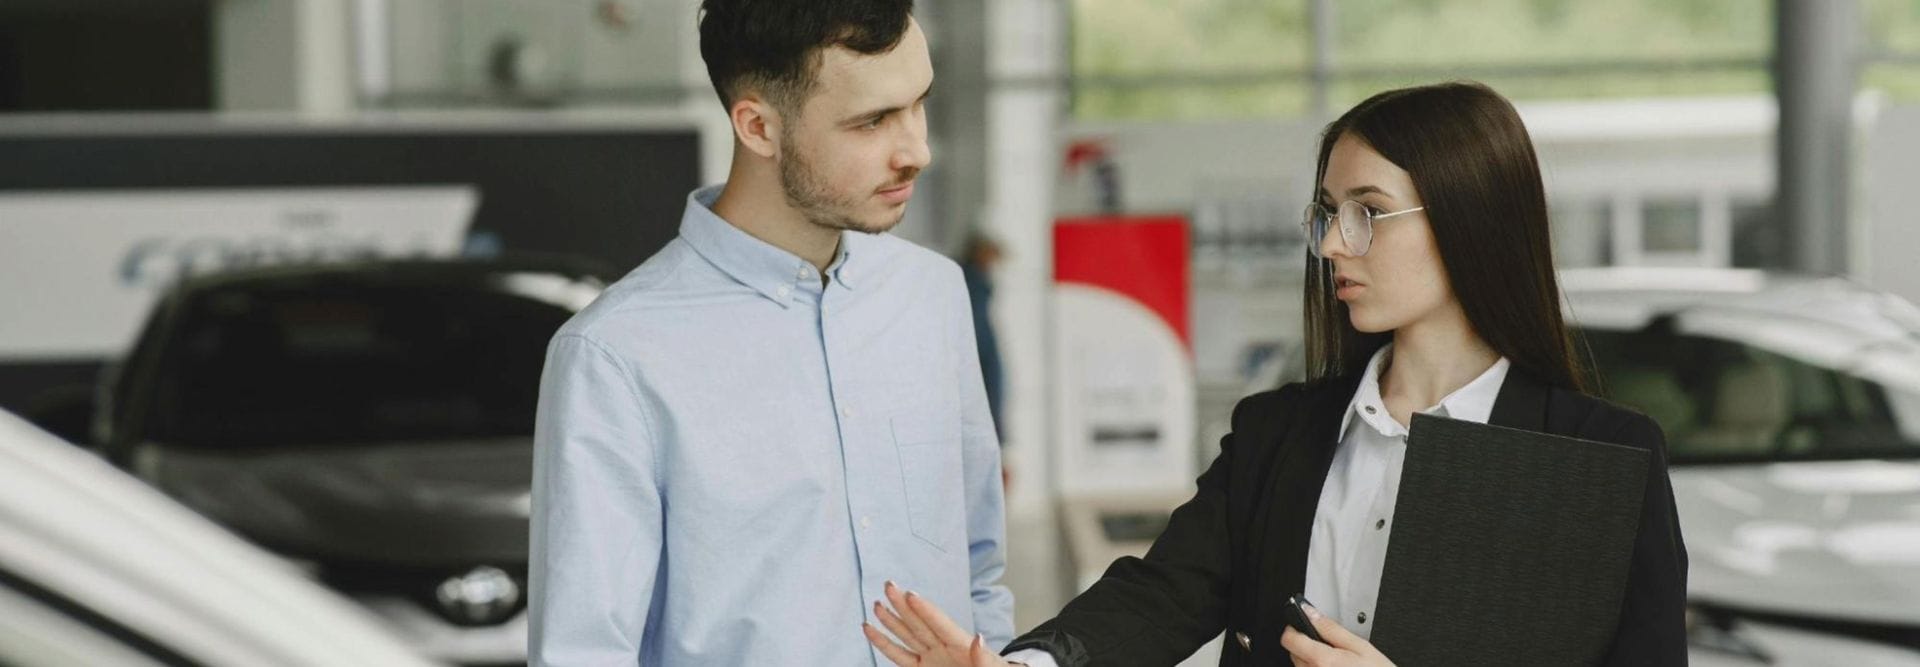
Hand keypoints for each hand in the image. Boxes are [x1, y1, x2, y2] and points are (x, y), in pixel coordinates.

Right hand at [863, 580, 1015, 666]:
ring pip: (907, 635)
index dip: (926, 610)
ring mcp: (930, 657)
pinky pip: (898, 656)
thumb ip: (983, 656)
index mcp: (962, 644)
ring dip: (891, 619)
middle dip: (903, 605)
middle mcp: (942, 647)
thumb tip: (978, 637)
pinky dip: (884, 643)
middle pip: (920, 623)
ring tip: (877, 603)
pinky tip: (870, 629)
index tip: (911, 594)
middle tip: (889, 585)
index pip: (940, 624)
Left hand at [1280, 603, 1395, 666]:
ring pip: (1301, 666)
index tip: (1302, 624)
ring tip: (1337, 662)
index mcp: (1323, 661)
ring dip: (1312, 660)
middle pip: (1294, 653)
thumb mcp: (1360, 646)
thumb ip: (1331, 628)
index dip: (1294, 628)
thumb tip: (1310, 612)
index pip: (1289, 639)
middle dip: (1306, 644)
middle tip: (1330, 646)